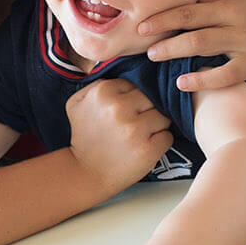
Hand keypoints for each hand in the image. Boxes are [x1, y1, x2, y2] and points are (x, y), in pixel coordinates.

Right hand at [66, 79, 172, 197]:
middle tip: (136, 125)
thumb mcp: (77, 103)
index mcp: (103, 91)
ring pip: (163, 117)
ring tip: (140, 136)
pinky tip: (145, 148)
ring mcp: (135, 129)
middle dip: (147, 111)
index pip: (137, 85)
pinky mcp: (148, 150)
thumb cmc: (84, 136)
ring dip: (156, 127)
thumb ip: (97, 82)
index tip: (127, 112)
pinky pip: (168, 137)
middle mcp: (119, 108)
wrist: (85, 173)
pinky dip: (160, 143)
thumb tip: (124, 71)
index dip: (134, 99)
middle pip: (152, 99)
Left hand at [137, 0, 245, 117]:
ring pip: (229, 73)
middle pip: (202, 42)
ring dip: (204, 81)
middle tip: (150, 55)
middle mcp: (242, 34)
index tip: (142, 29)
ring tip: (179, 83)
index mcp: (230, 10)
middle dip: (172, 49)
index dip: (165, 21)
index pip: (191, 14)